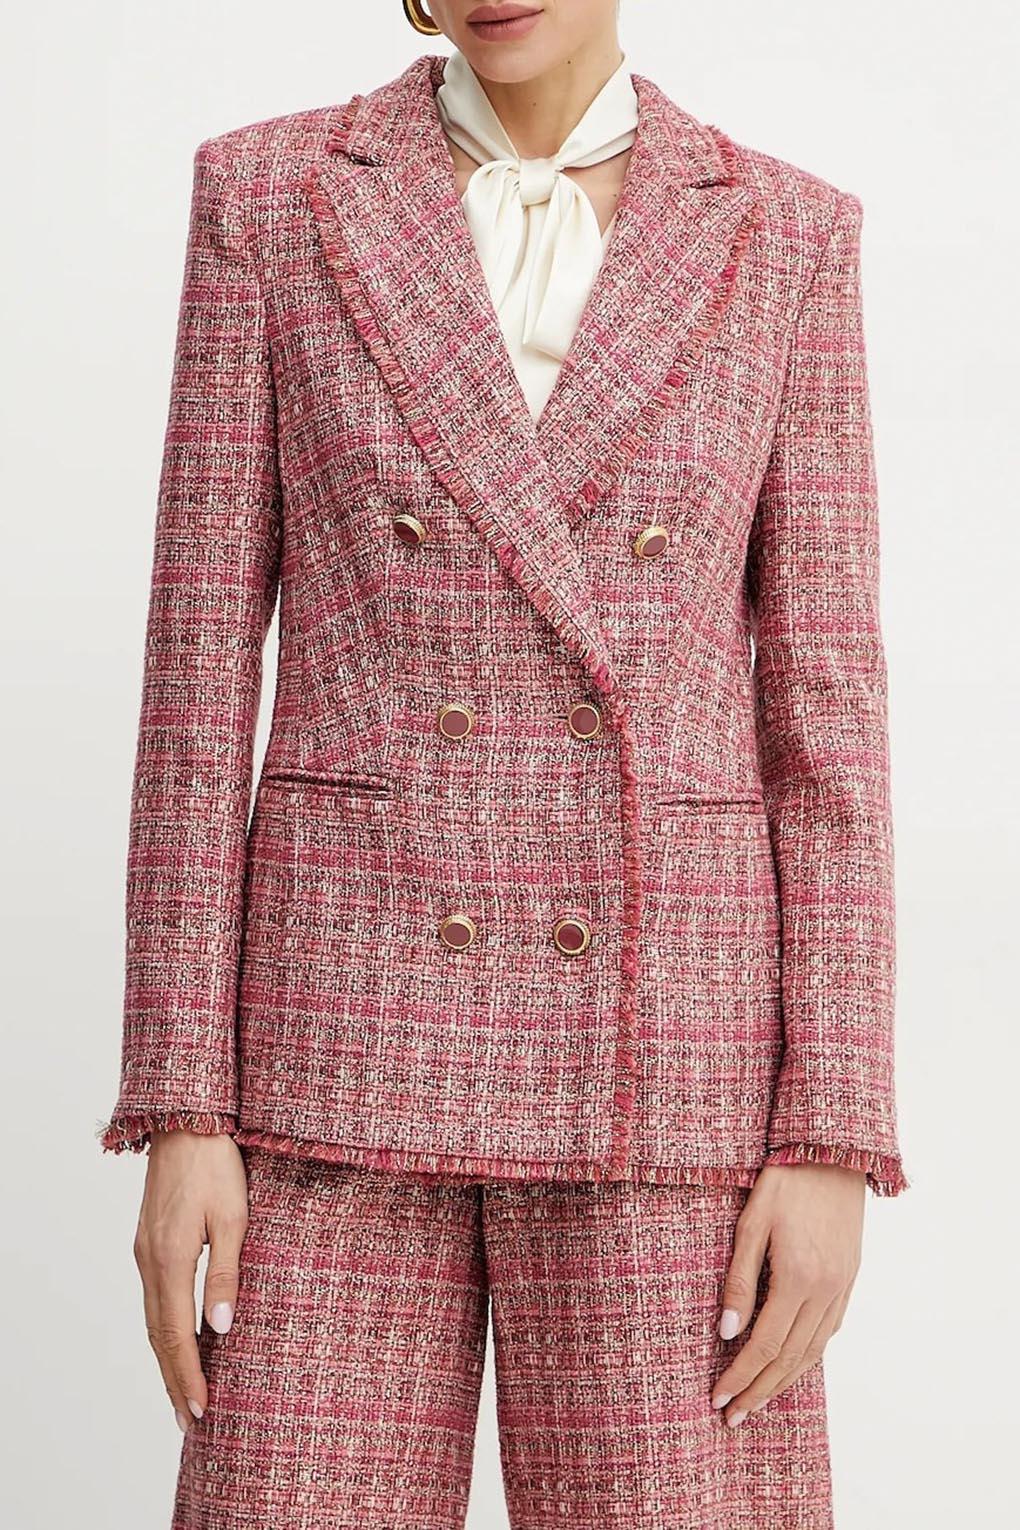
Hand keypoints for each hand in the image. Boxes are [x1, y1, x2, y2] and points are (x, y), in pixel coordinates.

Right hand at [132, 1130, 247, 1433]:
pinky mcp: (149, 1242)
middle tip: (189, 1421)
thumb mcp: (234, 1217)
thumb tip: (221, 1328)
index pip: (178, 1335)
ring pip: (153, 1320)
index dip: (189, 1376)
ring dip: (168, 1360)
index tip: (202, 1410)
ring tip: (184, 1393)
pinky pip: (155, 1299)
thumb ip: (226, 1274)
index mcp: (170, 1260)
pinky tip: (179, 1341)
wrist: (186, 1123)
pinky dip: (165, 1330)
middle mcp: (150, 1262)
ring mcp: (145, 1252)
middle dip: (174, 1380)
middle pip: (159, 1336)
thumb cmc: (216, 1165)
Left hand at [711, 1161, 864, 1425]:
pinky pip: (829, 1331)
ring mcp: (842, 1286)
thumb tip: (726, 1332)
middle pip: (790, 1358)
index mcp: (798, 1277)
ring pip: (813, 1350)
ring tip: (758, 1402)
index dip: (740, 1374)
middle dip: (759, 1390)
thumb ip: (739, 1279)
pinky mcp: (849, 1278)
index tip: (718, 1397)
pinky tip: (792, 1365)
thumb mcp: (752, 1221)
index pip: (765, 1344)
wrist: (833, 1152)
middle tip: (732, 1417)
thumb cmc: (785, 1180)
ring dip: (784, 1381)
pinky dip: (809, 1356)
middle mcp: (825, 1290)